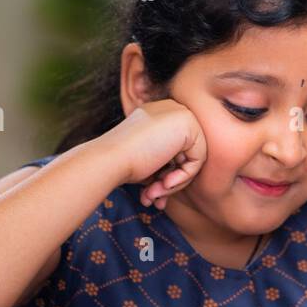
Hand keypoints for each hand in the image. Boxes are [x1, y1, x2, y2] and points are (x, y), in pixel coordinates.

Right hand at [91, 99, 206, 209]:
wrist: (109, 159)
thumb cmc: (122, 163)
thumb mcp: (147, 159)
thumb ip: (165, 161)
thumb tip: (174, 178)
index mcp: (159, 114)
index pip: (177, 149)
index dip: (166, 173)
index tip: (151, 191)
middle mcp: (171, 109)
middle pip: (186, 153)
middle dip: (170, 180)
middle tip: (153, 197)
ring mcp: (181, 113)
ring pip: (193, 158)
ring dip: (175, 183)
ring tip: (154, 195)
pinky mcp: (189, 124)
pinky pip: (198, 160)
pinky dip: (183, 177)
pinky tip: (164, 185)